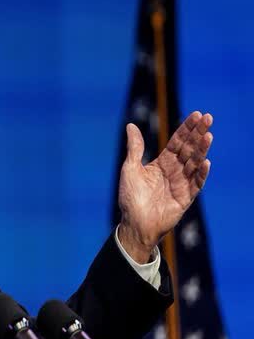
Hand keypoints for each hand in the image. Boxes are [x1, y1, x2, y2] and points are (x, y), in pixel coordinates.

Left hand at [117, 111, 212, 262]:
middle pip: (189, 149)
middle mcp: (174, 171)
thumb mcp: (130, 169)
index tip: (197, 114)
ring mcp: (181, 184)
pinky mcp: (185, 198)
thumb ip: (135, 148)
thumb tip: (130, 125)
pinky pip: (195, 184)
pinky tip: (206, 162)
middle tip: (208, 118)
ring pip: (194, 163)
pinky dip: (201, 174)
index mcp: (161, 163)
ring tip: (208, 135)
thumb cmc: (130, 197)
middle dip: (198, 133)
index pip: (177, 142)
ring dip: (202, 150)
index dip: (187, 128)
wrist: (133, 224)